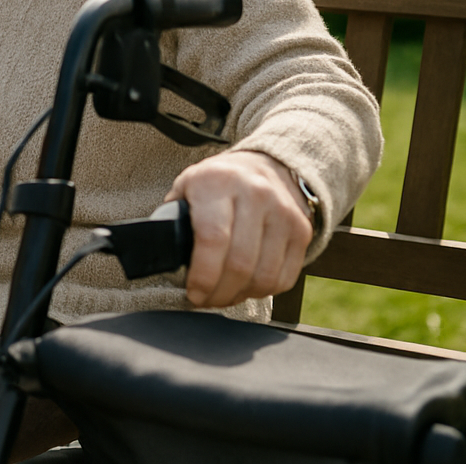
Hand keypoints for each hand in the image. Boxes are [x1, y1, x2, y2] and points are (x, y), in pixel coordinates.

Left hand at [167, 150, 313, 307]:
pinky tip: (245, 287)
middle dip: (219, 292)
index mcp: (218, 183)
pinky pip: (284, 277)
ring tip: (223, 296)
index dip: (203, 275)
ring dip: (240, 295)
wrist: (264, 165)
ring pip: (264, 275)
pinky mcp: (303, 230)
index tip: (192, 292)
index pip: (213, 238)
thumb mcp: (187, 188)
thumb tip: (163, 258)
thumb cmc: (216, 184)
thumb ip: (174, 219)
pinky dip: (263, 291)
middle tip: (205, 300)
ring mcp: (284, 212)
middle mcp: (255, 194)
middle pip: (240, 263)